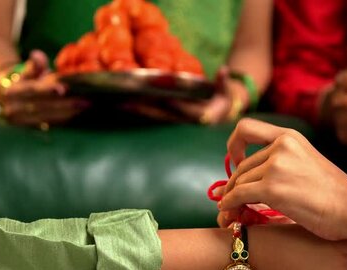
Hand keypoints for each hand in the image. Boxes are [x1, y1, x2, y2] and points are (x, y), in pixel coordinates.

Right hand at [0, 50, 90, 126]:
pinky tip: (79, 114)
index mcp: (11, 92)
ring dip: (68, 112)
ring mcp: (21, 122)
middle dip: (65, 104)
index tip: (63, 88)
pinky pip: (50, 125)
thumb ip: (34, 65)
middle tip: (85, 100)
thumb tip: (37, 54)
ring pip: (47, 118)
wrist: (10, 100)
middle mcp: (13, 109)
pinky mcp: (30, 130)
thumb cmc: (24, 82)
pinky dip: (65, 119)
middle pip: (42, 106)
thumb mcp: (27, 71)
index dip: (47, 89)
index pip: (32, 90)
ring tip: (86, 106)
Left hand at [116, 66, 240, 123]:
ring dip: (137, 112)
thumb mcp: (226, 93)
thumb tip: (224, 69)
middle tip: (128, 102)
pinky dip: (138, 112)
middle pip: (162, 115)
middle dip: (146, 109)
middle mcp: (184, 122)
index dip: (173, 104)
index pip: (184, 109)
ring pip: (154, 117)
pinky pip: (151, 117)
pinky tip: (124, 107)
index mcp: (199, 116)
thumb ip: (223, 82)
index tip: (160, 96)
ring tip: (120, 104)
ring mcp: (175, 123)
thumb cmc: (221, 102)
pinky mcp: (168, 121)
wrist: (217, 118)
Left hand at [219, 118, 346, 240]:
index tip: (236, 160)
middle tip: (232, 200)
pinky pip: (238, 196)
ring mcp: (276, 166)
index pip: (246, 127)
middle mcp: (281, 146)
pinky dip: (230, 205)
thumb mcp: (308, 162)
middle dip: (234, 184)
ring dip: (232, 199)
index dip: (234, 144)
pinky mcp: (271, 189)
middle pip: (242, 166)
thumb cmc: (335, 193)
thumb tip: (251, 175)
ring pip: (239, 182)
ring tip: (232, 213)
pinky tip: (229, 214)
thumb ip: (283, 161)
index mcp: (289, 136)